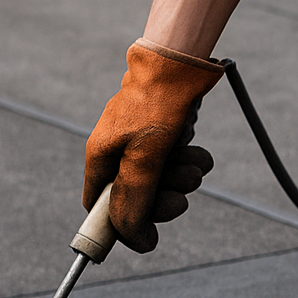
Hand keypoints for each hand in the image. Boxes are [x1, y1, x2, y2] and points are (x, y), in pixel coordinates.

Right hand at [84, 39, 223, 251]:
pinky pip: (176, 165)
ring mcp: (140, 145)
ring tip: (193, 163)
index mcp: (100, 159)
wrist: (182, 58)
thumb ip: (135, 199)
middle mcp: (116, 154)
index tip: (150, 234)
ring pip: (162, 183)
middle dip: (164, 200)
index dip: (124, 226)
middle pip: (137, 201)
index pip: (101, 210)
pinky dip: (189, 162)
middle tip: (183, 193)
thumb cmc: (157, 103)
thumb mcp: (144, 157)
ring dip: (183, 180)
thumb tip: (133, 239)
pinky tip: (196, 151)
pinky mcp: (162, 137)